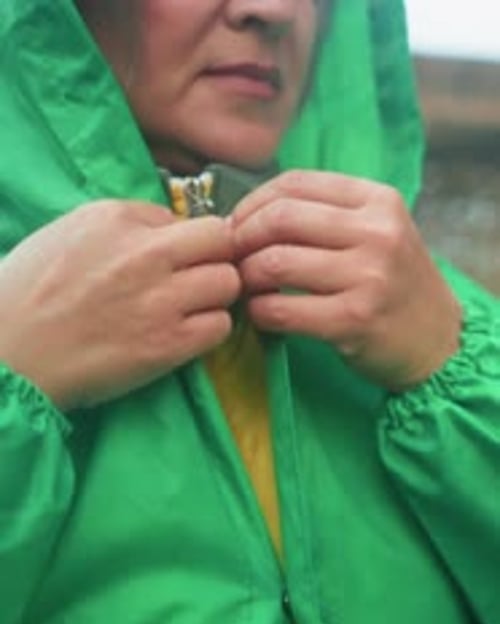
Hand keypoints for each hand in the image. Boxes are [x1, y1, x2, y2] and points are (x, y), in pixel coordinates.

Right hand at [0, 200, 239, 409]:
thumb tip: (168, 231)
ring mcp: (161, 300)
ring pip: (228, 282)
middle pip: (221, 240)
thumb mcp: (67, 234)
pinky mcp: (168, 345)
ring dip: (214, 297)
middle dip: (215, 258)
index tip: (171, 260)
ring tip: (189, 311)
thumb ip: (121, 226)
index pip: (183, 216)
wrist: (11, 356)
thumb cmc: (27, 296)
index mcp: (116, 219)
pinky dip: (209, 331)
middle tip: (197, 280)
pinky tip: (184, 336)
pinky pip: (220, 326)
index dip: (183, 240)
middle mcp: (145, 254)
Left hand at [232, 170, 461, 390]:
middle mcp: (377, 232)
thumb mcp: (376, 233)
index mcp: (377, 200)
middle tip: (231, 260)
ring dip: (246, 277)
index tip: (235, 226)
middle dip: (241, 239)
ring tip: (245, 288)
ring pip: (275, 263)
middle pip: (280, 218)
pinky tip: (260, 315)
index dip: (251, 203)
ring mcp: (368, 276)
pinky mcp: (354, 320)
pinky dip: (259, 313)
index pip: (294, 183)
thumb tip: (247, 213)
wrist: (438, 341)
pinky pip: (281, 310)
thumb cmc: (394, 286)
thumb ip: (326, 215)